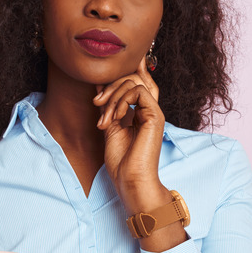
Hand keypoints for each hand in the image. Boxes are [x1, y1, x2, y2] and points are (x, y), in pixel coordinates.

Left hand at [93, 57, 171, 215]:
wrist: (130, 180)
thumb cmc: (121, 161)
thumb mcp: (110, 127)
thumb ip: (108, 107)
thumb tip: (100, 86)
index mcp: (141, 113)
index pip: (137, 83)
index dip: (126, 72)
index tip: (105, 74)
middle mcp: (149, 110)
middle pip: (134, 78)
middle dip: (111, 85)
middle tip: (96, 102)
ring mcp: (154, 112)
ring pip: (133, 82)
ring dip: (112, 97)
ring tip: (104, 119)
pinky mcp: (155, 115)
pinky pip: (138, 92)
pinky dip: (122, 101)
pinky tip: (116, 118)